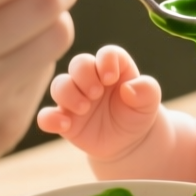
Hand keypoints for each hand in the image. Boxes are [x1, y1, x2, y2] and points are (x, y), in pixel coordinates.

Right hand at [35, 45, 161, 161]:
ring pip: (59, 85)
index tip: (111, 79)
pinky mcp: (64, 119)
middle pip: (78, 63)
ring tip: (85, 108)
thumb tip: (128, 89)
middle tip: (96, 94)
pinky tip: (64, 125)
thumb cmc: (137, 113)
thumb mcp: (149, 102)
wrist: (128, 141)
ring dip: (69, 94)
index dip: (106, 62)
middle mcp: (91, 78)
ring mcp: (75, 98)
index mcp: (113, 68)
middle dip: (84, 76)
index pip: (106, 54)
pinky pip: (46, 115)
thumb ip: (146, 90)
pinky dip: (49, 118)